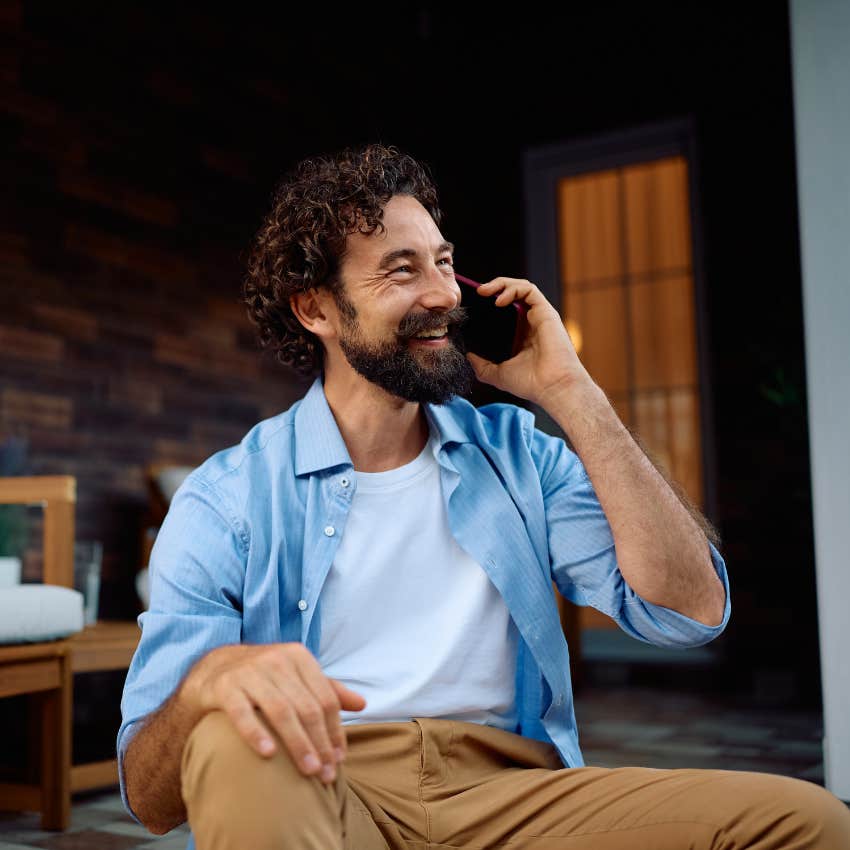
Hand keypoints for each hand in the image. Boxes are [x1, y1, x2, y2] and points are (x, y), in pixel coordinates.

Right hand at [180, 642, 365, 783]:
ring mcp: (249, 672)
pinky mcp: (225, 686)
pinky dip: (257, 733)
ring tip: (309, 770)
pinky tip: (269, 754)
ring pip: (280, 711)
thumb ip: (328, 690)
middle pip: (307, 707)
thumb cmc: (266, 677)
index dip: (335, 730)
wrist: (216, 667)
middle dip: (320, 743)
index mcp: (299, 657)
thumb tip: (363, 705)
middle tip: (326, 774)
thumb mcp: (297, 676)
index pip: (325, 698)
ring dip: (298, 743)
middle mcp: (277, 660)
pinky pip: (242, 713)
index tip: (339, 760)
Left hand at [465, 277, 592, 405]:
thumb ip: (482, 366)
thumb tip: (468, 357)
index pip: (506, 308)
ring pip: (521, 287)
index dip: (490, 301)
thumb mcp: (498, 374)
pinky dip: (513, 289)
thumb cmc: (531, 383)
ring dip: (502, 284)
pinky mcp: (546, 312)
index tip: (473, 303)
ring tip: (485, 290)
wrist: (551, 387)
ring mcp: (539, 316)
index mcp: (521, 334)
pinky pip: (529, 290)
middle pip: (513, 294)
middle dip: (494, 287)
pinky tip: (499, 300)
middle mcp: (531, 322)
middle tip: (478, 291)